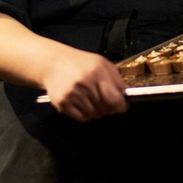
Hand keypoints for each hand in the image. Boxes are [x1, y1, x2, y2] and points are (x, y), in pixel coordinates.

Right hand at [0, 13, 128, 122]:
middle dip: (108, 108)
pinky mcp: (62, 103)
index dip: (120, 106)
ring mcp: (72, 94)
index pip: (115, 100)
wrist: (53, 63)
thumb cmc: (81, 63)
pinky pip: (81, 118)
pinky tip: (82, 104)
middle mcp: (85, 84)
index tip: (120, 106)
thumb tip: (128, 96)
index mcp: (97, 73)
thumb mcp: (102, 64)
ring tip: (90, 100)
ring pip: (94, 115)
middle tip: (104, 101)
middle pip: (105, 109)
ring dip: (96, 111)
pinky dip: (85, 115)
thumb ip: (117, 80)